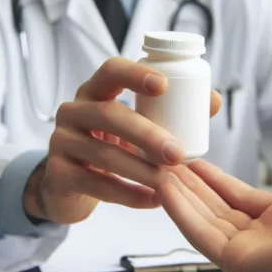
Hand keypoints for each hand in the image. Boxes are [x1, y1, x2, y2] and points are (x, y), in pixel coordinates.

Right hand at [27, 57, 221, 224]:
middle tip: (177, 153)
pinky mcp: (58, 174)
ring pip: (104, 153)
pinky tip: (153, 200)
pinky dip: (129, 194)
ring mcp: (61, 142)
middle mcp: (74, 111)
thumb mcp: (135, 125)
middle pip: (109, 114)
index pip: (111, 70)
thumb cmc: (110, 145)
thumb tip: (212, 102)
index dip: (135, 74)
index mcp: (95, 91)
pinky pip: (97, 184)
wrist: (68, 184)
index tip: (164, 85)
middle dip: (147, 134)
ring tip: (168, 181)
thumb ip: (170, 112)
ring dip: (141, 169)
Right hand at [158, 157, 271, 271]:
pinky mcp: (244, 265)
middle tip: (162, 160)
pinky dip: (181, 210)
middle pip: (217, 211)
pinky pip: (203, 236)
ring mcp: (255, 255)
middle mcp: (269, 241)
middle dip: (189, 185)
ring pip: (204, 222)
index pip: (241, 200)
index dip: (216, 179)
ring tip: (153, 167)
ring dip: (178, 195)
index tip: (192, 160)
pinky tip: (164, 185)